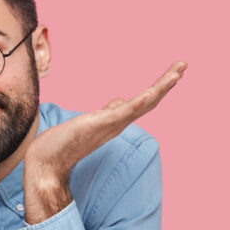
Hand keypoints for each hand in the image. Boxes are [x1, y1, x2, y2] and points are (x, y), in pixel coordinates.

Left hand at [23, 61, 186, 222]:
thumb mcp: (89, 122)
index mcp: (115, 121)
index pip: (142, 102)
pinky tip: (152, 92)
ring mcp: (110, 125)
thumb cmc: (62, 144)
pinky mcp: (101, 125)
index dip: (158, 88)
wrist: (46, 164)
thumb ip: (107, 112)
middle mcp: (117, 124)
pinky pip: (125, 112)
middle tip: (183, 64)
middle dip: (166, 83)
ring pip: (143, 104)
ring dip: (162, 86)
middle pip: (149, 101)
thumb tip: (118, 102)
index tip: (172, 73)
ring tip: (178, 69)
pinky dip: (140, 102)